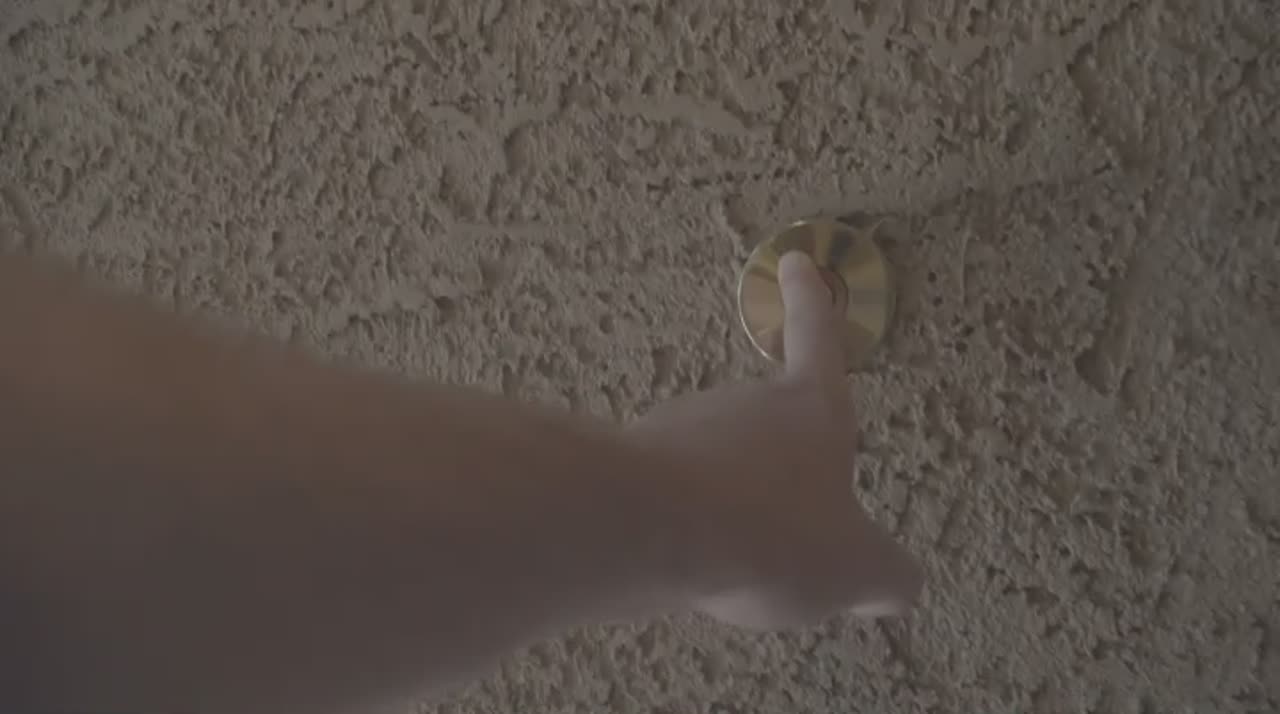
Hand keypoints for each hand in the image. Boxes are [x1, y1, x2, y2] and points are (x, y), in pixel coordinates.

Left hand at [630, 252, 922, 629]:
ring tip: (735, 563)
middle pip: (768, 426)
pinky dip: (685, 524)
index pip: (820, 344)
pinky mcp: (634, 461)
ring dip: (730, 504)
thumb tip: (897, 586)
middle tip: (786, 535)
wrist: (654, 532)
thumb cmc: (773, 532)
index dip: (814, 305)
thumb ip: (885, 576)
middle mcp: (745, 403)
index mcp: (810, 411)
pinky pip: (672, 494)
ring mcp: (684, 426)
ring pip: (717, 464)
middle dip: (778, 472)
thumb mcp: (856, 569)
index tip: (797, 261)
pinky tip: (687, 564)